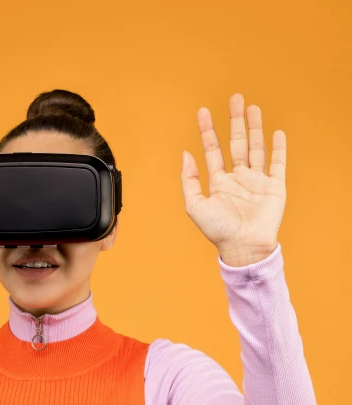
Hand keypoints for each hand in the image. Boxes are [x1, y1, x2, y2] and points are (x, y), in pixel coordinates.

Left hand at [181, 92, 285, 264]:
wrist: (244, 247)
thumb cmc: (218, 231)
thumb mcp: (195, 205)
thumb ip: (189, 180)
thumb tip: (185, 154)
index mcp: (219, 183)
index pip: (212, 150)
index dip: (207, 131)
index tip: (202, 112)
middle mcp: (238, 179)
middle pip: (236, 143)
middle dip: (234, 121)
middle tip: (234, 98)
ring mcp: (257, 182)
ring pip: (256, 148)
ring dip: (255, 128)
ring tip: (252, 108)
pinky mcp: (274, 187)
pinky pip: (277, 163)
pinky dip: (278, 148)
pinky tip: (276, 133)